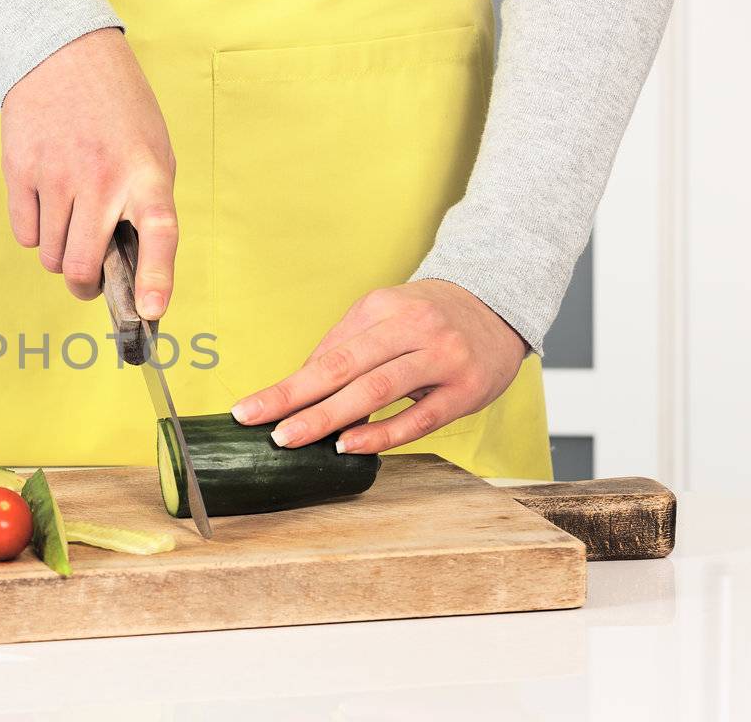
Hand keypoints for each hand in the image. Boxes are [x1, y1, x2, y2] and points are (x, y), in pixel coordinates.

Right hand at [1, 28, 177, 318]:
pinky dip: (36, 232)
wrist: (64, 54)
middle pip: (83, 267)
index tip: (151, 312)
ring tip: (71, 221)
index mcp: (147, 174)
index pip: (159, 233)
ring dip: (61, 255)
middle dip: (86, 287)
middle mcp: (102, 178)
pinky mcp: (21, 171)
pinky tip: (47, 202)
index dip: (157, 278)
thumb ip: (146, 206)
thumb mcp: (152, 151)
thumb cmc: (117, 110)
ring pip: (52, 258)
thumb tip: (135, 272)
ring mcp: (57, 176)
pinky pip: (26, 235)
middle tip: (90, 282)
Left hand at [230, 280, 527, 453]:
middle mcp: (412, 328)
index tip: (250, 409)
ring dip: (331, 417)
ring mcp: (442, 358)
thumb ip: (345, 347)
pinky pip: (419, 417)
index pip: (327, 355)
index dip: (287, 386)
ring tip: (293, 438)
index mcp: (383, 308)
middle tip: (264, 428)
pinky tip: (350, 446)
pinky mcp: (467, 389)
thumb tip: (297, 387)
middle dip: (297, 401)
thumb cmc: (430, 317)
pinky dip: (382, 433)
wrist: (501, 303)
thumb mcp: (386, 316)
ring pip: (377, 390)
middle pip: (344, 368)